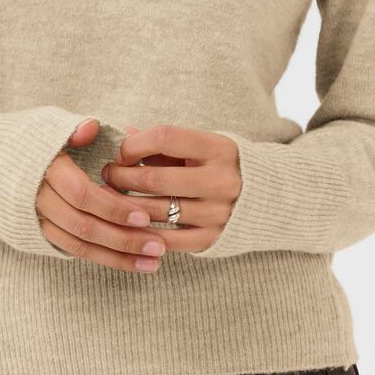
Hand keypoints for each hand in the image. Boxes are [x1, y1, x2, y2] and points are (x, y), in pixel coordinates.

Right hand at [35, 119, 175, 272]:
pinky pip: (74, 250)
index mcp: (45, 170)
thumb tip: (91, 127)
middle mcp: (38, 199)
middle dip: (123, 239)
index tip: (143, 216)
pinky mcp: (40, 233)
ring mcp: (37, 220)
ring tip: (153, 262)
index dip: (113, 207)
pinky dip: (104, 258)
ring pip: (80, 245)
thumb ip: (74, 130)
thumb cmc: (29, 141)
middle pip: (84, 225)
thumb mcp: (48, 127)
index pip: (82, 195)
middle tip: (158, 245)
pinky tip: (131, 263)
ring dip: (118, 256)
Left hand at [101, 124, 241, 254]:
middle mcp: (220, 180)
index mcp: (218, 148)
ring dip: (124, 205)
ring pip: (156, 210)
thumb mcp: (202, 146)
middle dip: (122, 177)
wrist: (266, 198)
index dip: (134, 144)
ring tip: (111, 198)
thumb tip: (127, 135)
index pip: (165, 137)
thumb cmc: (221, 166)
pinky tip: (129, 224)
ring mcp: (217, 212)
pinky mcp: (212, 238)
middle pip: (155, 179)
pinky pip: (167, 240)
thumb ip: (165, 144)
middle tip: (108, 175)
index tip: (121, 152)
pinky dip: (143, 232)